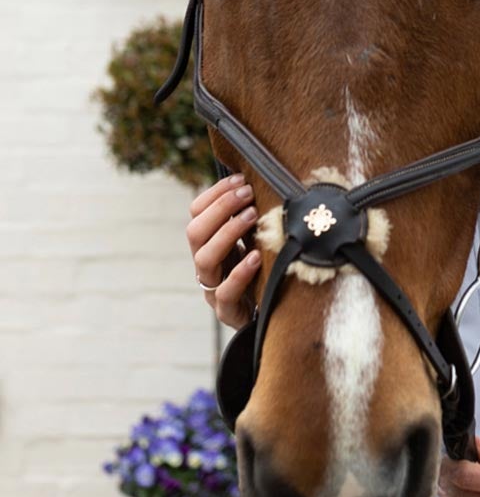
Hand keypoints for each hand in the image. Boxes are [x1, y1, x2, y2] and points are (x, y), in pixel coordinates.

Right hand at [186, 173, 260, 330]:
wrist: (269, 318)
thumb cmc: (263, 274)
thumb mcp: (256, 243)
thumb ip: (254, 219)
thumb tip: (268, 180)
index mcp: (209, 244)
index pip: (196, 213)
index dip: (215, 194)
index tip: (241, 179)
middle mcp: (206, 264)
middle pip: (195, 232)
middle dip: (220, 208)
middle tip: (247, 193)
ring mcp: (213, 288)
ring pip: (204, 259)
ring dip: (227, 232)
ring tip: (252, 216)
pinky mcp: (227, 311)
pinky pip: (225, 292)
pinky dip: (239, 273)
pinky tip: (256, 257)